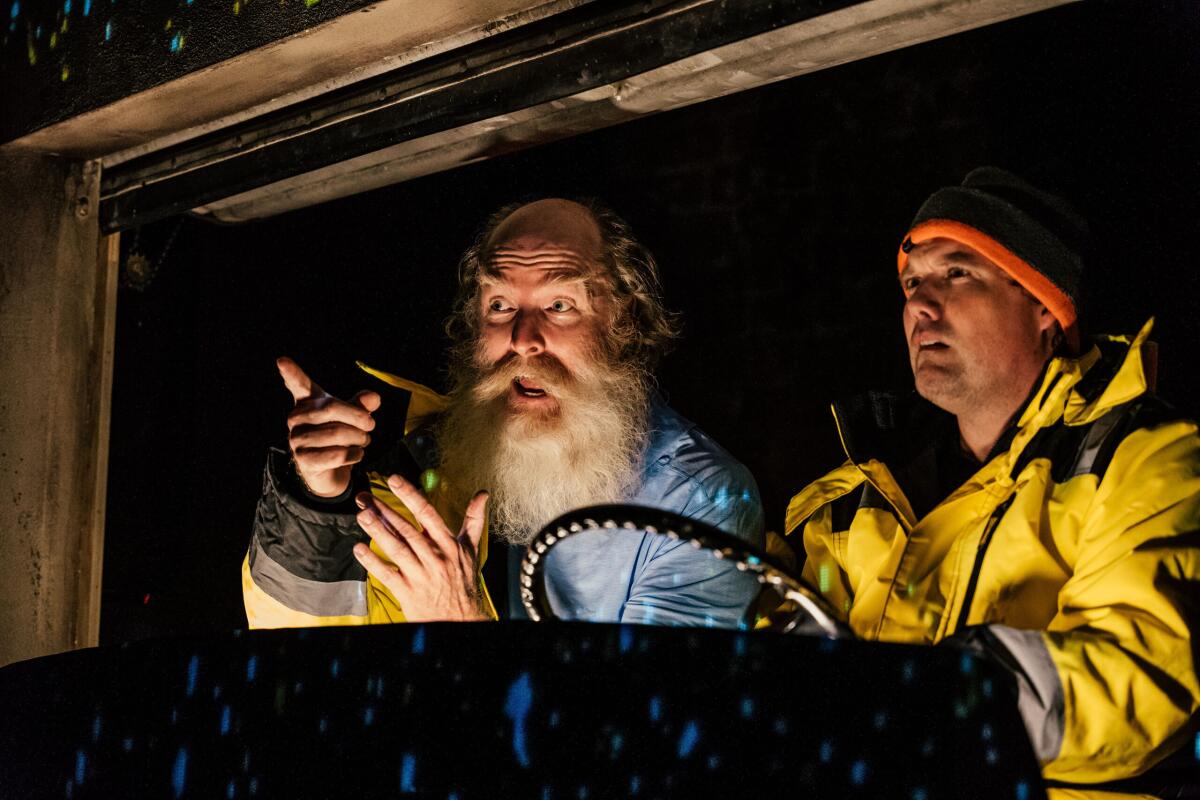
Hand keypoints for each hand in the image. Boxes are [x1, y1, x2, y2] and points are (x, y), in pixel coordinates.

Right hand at [278, 356, 380, 497]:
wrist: (332, 472)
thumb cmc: (340, 438)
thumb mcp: (353, 417)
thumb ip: (362, 405)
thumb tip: (374, 398)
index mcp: (308, 402)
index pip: (299, 385)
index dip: (291, 373)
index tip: (282, 361)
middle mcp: (297, 418)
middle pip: (331, 407)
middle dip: (358, 417)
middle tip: (371, 425)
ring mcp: (297, 439)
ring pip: (337, 433)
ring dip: (359, 438)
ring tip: (364, 441)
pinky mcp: (304, 460)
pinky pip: (337, 454)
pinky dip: (355, 454)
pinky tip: (357, 454)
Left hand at [352, 474, 489, 621]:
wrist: (460, 618)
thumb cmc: (463, 581)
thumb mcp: (471, 549)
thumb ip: (473, 520)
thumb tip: (482, 494)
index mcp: (449, 545)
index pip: (427, 514)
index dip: (410, 496)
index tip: (394, 480)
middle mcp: (435, 557)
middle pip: (407, 530)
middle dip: (384, 511)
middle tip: (365, 497)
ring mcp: (420, 575)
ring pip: (396, 549)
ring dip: (377, 531)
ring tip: (362, 516)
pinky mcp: (408, 592)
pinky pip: (387, 574)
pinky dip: (372, 562)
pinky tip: (359, 549)